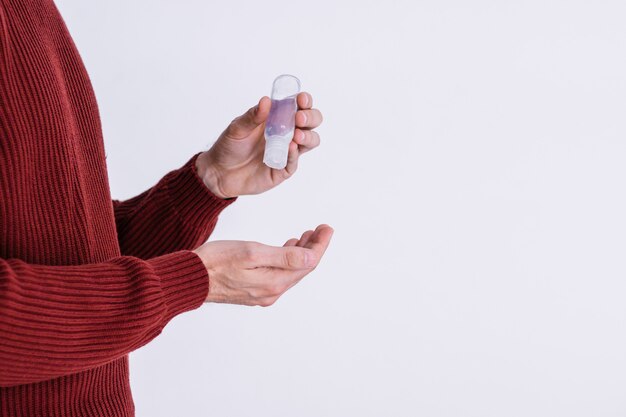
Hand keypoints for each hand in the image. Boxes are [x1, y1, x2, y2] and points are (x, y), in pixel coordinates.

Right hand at [192, 225, 333, 305]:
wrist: (189, 278)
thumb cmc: (215, 261)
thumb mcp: (252, 253)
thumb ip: (285, 256)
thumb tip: (312, 257)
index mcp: (274, 283)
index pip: (308, 263)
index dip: (320, 244)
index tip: (327, 228)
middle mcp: (271, 292)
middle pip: (301, 268)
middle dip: (313, 247)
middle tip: (320, 229)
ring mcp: (262, 294)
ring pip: (290, 271)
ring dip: (300, 253)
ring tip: (305, 235)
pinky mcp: (253, 291)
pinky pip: (278, 275)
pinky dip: (285, 260)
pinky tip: (285, 248)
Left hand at [195, 92, 322, 198]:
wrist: (220, 172)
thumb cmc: (230, 146)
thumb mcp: (237, 128)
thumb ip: (252, 116)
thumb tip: (266, 101)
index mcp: (277, 118)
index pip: (299, 106)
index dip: (305, 101)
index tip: (301, 99)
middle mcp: (286, 133)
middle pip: (311, 122)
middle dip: (311, 117)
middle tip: (299, 118)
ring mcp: (287, 151)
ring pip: (310, 141)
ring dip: (308, 136)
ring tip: (297, 135)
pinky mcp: (283, 169)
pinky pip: (294, 162)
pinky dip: (294, 154)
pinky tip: (290, 148)